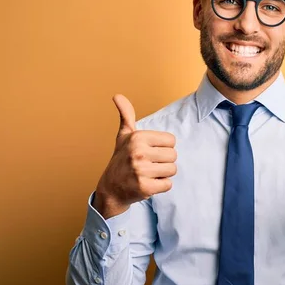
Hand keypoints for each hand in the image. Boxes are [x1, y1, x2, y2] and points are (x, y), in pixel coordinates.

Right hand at [93, 94, 176, 217]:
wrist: (110, 189)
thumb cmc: (121, 159)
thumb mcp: (124, 136)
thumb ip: (126, 115)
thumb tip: (117, 95)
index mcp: (137, 137)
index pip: (171, 140)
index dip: (163, 147)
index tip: (150, 152)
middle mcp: (138, 152)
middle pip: (173, 155)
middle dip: (164, 161)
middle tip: (149, 164)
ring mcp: (141, 171)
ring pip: (172, 170)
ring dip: (163, 174)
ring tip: (149, 174)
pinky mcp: (145, 188)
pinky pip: (168, 184)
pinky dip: (161, 186)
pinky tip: (148, 183)